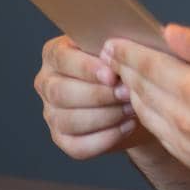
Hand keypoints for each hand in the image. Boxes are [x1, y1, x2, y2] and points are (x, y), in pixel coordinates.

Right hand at [35, 35, 147, 159]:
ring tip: (131, 109)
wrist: (141, 96)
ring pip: (68, 120)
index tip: (111, 75)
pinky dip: (105, 138)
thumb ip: (124, 44)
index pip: (62, 59)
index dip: (86, 68)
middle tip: (127, 94)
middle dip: (98, 95)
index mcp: (57, 53)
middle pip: (61, 92)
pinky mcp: (62, 139)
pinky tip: (127, 126)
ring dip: (104, 116)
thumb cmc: (132, 65)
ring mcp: (51, 113)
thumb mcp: (128, 48)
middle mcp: (47, 82)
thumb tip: (136, 43)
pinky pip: (77, 146)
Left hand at [102, 25, 189, 185]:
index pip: (149, 67)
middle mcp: (187, 122)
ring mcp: (187, 146)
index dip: (128, 52)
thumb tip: (170, 33)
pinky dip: (149, 114)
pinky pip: (159, 134)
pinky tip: (153, 101)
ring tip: (127, 75)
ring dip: (133, 93)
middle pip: (141, 91)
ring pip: (146, 114)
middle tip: (111, 55)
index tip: (112, 42)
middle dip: (124, 70)